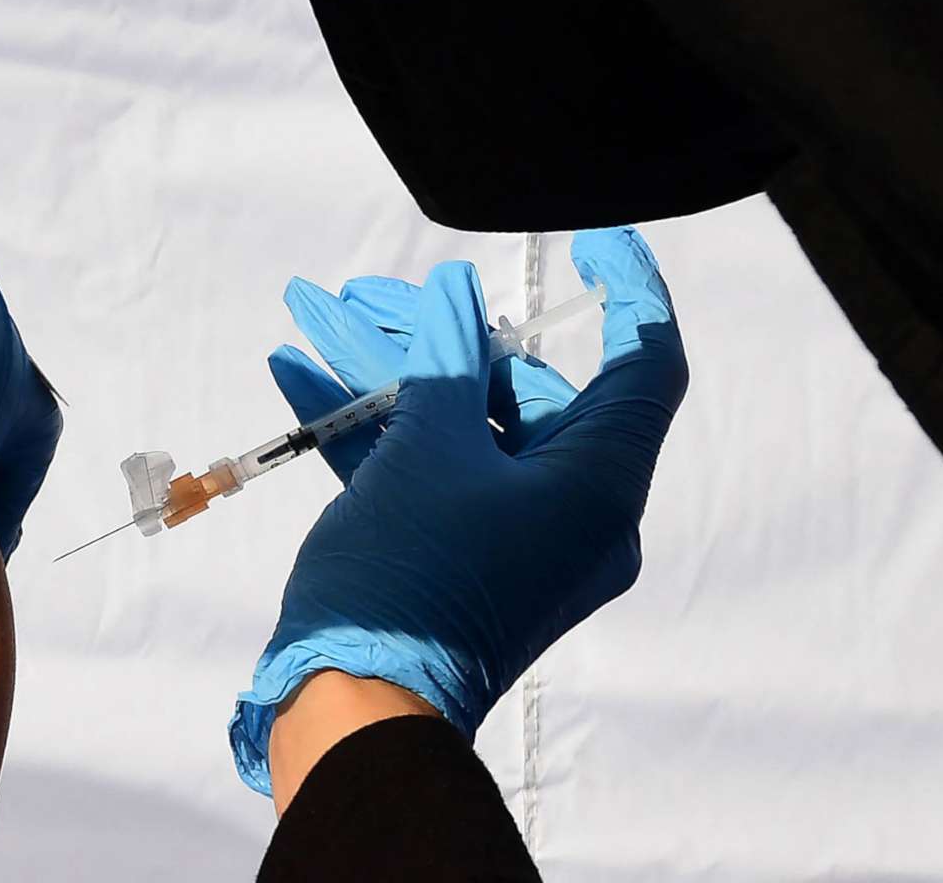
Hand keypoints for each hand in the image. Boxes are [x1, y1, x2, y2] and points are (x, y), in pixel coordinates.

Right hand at [229, 227, 685, 794]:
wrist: (355, 705)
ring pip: (458, 424)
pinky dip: (370, 425)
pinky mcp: (453, 553)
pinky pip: (423, 469)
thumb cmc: (412, 574)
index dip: (628, 291)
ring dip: (385, 369)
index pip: (644, 365)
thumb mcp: (429, 448)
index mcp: (596, 484)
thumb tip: (456, 297)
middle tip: (364, 294)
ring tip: (315, 313)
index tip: (591, 238)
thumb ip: (448, 360)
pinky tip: (298, 376)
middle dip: (438, 330)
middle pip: (522, 388)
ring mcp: (509, 534)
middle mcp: (569, 508)